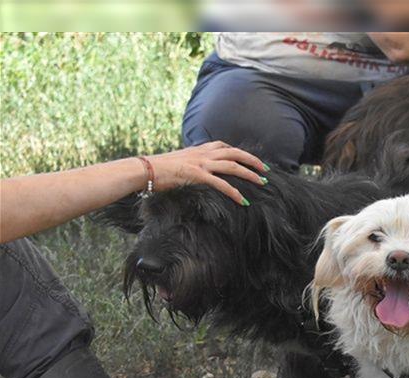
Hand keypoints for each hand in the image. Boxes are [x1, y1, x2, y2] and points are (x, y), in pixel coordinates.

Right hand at [147, 141, 267, 205]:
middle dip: (252, 161)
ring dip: (250, 174)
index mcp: (198, 149)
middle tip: (265, 169)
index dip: (239, 152)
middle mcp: (202, 153)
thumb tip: (194, 172)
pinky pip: (221, 184)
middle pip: (235, 153)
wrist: (143, 170)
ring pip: (233, 166)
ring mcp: (201, 163)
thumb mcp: (178, 162)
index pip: (224, 146)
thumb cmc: (157, 170)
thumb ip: (190, 164)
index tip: (250, 159)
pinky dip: (234, 192)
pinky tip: (243, 200)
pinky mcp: (197, 175)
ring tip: (262, 183)